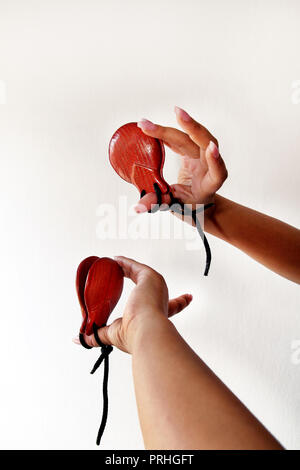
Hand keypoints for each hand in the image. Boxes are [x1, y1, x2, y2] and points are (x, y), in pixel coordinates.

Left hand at [73, 256, 191, 353]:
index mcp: (158, 315)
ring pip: (141, 274)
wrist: (146, 332)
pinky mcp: (150, 278)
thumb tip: (79, 340)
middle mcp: (160, 300)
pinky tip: (114, 260)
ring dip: (128, 269)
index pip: (170, 308)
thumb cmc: (135, 336)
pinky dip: (125, 262)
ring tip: (114, 265)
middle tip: (136, 277)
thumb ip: (97, 335)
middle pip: (154, 286)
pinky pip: (135, 266)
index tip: (184, 299)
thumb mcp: (113, 334)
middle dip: (145, 280)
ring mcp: (156, 288)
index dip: (176, 303)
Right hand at [134, 106, 227, 212]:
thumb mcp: (175, 208)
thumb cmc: (189, 207)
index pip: (217, 171)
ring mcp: (202, 157)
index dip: (215, 160)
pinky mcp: (192, 151)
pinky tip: (153, 126)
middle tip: (178, 114)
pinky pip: (182, 137)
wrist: (198, 203)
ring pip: (195, 136)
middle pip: (204, 143)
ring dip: (183, 122)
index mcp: (209, 183)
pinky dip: (168, 131)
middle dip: (191, 128)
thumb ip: (157, 205)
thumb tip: (137, 207)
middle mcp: (208, 166)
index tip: (212, 148)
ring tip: (171, 111)